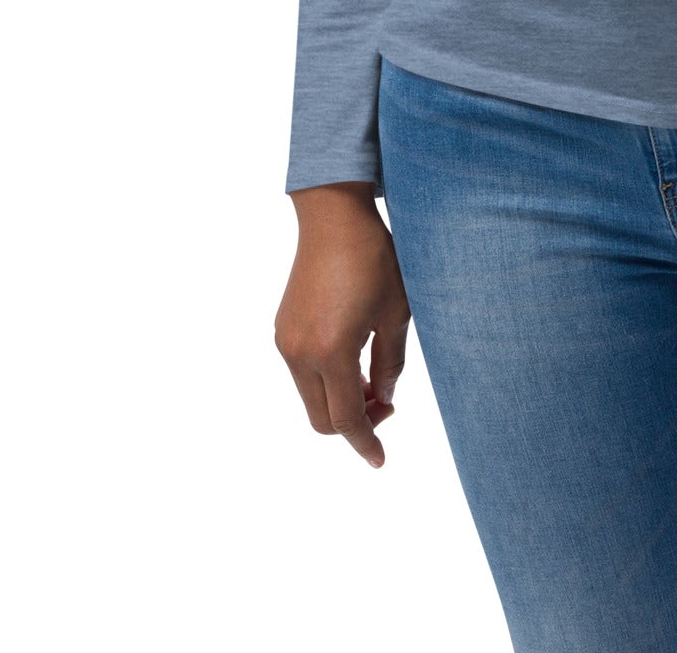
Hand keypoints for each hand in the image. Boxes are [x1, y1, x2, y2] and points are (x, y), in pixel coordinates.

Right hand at [275, 182, 413, 465]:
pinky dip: (326, 381)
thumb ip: (391, 364)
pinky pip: (303, 375)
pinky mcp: (281, 330)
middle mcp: (300, 353)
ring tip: (374, 378)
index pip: (346, 419)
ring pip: (310, 398)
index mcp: (332, 350)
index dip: (365, 442)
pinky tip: (353, 359)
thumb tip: (384, 400)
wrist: (332, 218)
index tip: (379, 459)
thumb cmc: (373, 259)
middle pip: (321, 419)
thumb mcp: (396, 312)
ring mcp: (285, 342)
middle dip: (354, 424)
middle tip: (386, 404)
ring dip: (340, 401)